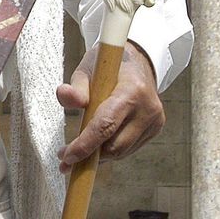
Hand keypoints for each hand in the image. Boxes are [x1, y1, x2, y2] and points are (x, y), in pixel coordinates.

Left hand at [55, 41, 163, 169]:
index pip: (106, 125)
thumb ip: (76, 87)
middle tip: (65, 157)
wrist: (137, 62)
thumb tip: (63, 95)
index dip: (85, 145)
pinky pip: (129, 148)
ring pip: (122, 151)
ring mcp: (155, 120)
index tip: (67, 156)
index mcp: (132, 90)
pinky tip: (99, 142)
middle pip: (115, 145)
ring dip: (99, 155)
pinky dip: (111, 149)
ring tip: (79, 150)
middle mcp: (148, 108)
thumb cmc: (108, 66)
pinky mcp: (155, 128)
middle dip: (89, 155)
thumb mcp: (88, 69)